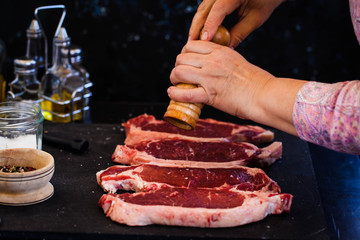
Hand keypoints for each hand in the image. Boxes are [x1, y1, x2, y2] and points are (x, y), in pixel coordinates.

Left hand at [168, 40, 306, 134]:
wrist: (264, 95)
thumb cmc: (255, 81)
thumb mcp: (236, 61)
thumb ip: (222, 60)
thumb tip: (211, 65)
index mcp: (220, 51)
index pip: (191, 45)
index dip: (184, 54)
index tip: (185, 62)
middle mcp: (212, 61)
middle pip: (181, 58)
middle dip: (177, 66)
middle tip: (179, 75)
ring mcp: (209, 78)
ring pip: (178, 72)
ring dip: (173, 78)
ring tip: (175, 84)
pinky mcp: (209, 95)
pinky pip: (184, 93)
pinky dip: (174, 94)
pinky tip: (172, 93)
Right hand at [189, 0, 284, 47]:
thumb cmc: (266, 2)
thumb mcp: (255, 19)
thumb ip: (239, 33)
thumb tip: (226, 49)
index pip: (218, 9)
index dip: (210, 25)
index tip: (204, 40)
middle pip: (204, 9)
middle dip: (196, 27)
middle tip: (191, 44)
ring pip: (202, 9)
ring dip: (196, 26)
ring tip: (192, 42)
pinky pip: (205, 9)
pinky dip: (201, 22)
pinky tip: (199, 34)